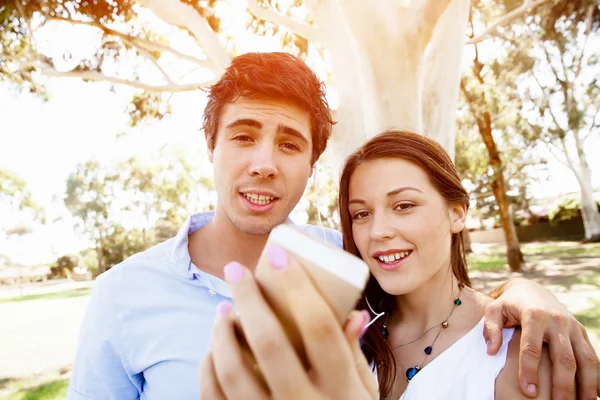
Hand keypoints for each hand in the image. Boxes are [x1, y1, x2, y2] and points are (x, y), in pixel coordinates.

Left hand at [199, 244, 377, 399]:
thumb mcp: (363, 392)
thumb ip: (355, 354)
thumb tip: (351, 312)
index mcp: (341, 389)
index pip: (319, 326)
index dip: (296, 285)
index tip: (278, 256)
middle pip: (270, 341)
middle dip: (248, 297)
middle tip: (236, 271)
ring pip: (233, 371)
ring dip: (222, 331)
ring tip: (223, 309)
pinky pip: (214, 397)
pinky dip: (208, 367)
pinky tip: (214, 348)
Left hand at [483, 277, 598, 398]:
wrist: (531, 290)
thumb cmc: (509, 304)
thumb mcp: (494, 310)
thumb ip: (490, 328)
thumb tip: (491, 351)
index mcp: (534, 316)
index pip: (532, 348)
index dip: (530, 371)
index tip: (529, 391)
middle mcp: (557, 321)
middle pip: (564, 358)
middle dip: (563, 385)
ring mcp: (573, 327)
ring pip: (585, 359)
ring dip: (587, 385)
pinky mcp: (581, 333)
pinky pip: (593, 356)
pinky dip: (598, 376)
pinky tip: (596, 395)